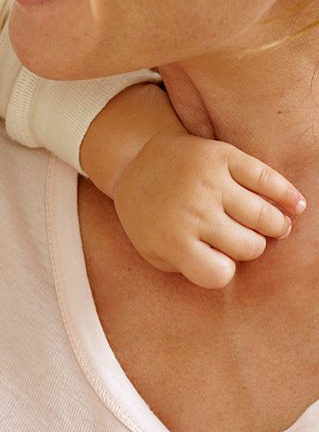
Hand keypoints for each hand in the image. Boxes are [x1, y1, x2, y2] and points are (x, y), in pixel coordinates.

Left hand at [112, 130, 304, 288]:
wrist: (135, 162)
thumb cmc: (148, 215)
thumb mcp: (152, 249)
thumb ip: (187, 266)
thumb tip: (233, 268)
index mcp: (171, 240)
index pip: (218, 274)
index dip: (222, 271)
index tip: (218, 261)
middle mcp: (192, 211)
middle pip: (249, 247)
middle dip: (249, 247)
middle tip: (242, 240)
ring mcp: (209, 182)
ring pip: (264, 217)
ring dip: (275, 226)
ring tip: (275, 228)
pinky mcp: (222, 156)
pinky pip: (267, 179)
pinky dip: (287, 195)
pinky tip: (296, 206)